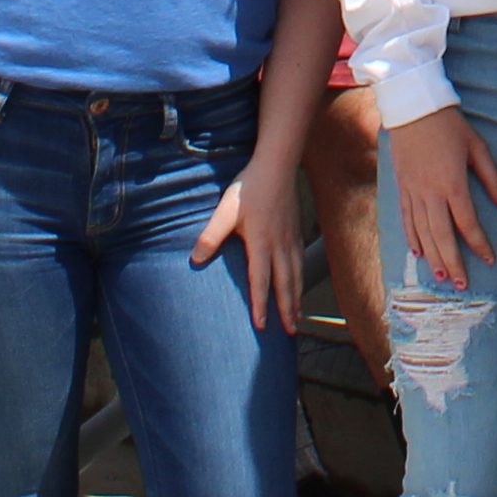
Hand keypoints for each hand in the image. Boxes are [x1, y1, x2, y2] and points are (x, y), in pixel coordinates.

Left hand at [195, 155, 306, 335]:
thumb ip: (210, 236)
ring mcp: (291, 239)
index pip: (261, 281)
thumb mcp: (225, 210)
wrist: (278, 164)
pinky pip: (301, 262)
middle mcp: (280, 245)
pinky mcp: (296, 230)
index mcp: (261, 243)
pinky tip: (300, 284)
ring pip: (296, 275)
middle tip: (289, 332)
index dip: (260, 305)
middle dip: (287, 310)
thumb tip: (194, 260)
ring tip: (298, 318)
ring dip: (297, 298)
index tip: (261, 327)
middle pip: (285, 284)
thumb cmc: (250, 187)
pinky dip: (302, 279)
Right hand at [383, 103, 496, 291]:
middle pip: (442, 236)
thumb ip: (492, 178)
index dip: (479, 244)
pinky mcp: (402, 188)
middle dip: (453, 262)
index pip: (467, 223)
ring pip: (422, 233)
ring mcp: (413, 192)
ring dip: (433, 257)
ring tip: (442, 277)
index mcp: (452, 183)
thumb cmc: (450, 125)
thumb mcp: (477, 146)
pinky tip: (418, 253)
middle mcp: (430, 192)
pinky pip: (406, 219)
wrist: (413, 108)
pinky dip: (412, 238)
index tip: (489, 260)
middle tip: (463, 285)